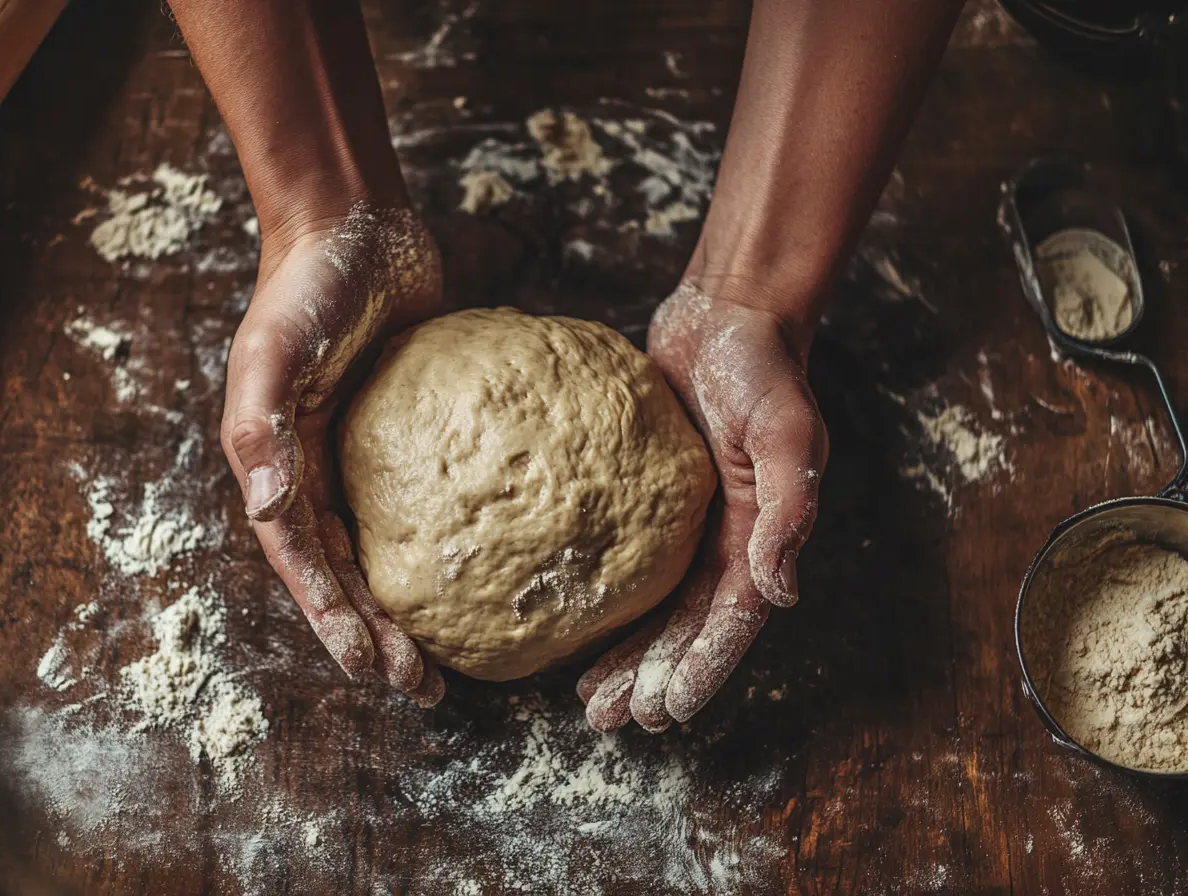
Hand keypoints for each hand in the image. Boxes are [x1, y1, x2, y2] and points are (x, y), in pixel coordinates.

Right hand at [221, 205, 445, 706]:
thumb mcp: (271, 352)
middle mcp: (320, 473)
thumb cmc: (305, 286)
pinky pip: (433, 501)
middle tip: (426, 688)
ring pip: (388, 551)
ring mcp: (368, 457)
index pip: (306, 564)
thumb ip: (261, 427)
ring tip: (451, 658)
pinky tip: (491, 568)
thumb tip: (268, 508)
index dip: (336, 622)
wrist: (353, 226)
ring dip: (412, 608)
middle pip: (349, 574)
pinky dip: (451, 543)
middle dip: (378, 637)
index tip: (373, 672)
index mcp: (280, 467)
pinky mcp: (417, 435)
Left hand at [577, 282, 827, 731]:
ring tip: (590, 701)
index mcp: (760, 535)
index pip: (732, 619)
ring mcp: (685, 525)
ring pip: (656, 608)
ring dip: (629, 657)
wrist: (727, 316)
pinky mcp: (647, 502)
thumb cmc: (763, 368)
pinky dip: (605, 600)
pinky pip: (625, 562)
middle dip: (655, 678)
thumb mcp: (788, 432)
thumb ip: (790, 508)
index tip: (667, 711)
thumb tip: (783, 593)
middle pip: (688, 627)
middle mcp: (725, 540)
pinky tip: (572, 627)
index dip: (702, 667)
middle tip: (613, 721)